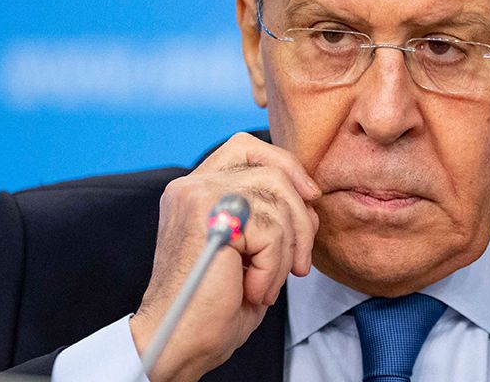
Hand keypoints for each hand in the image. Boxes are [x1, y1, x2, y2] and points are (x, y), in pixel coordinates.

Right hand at [129, 133, 320, 381]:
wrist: (178, 343)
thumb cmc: (214, 305)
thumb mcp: (249, 249)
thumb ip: (270, 213)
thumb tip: (310, 195)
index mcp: (197, 190)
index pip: (247, 147)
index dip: (285, 165)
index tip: (309, 198)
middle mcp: (192, 186)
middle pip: (272, 171)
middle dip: (300, 217)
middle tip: (298, 262)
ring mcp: (197, 197)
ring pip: (278, 202)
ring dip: (286, 252)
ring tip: (266, 284)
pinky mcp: (210, 218)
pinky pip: (271, 232)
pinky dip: (272, 269)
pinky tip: (252, 290)